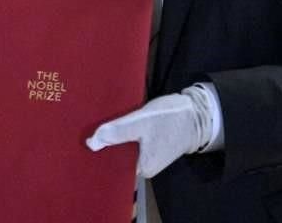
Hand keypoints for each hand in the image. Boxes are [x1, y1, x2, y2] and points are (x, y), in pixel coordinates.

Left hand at [86, 89, 210, 177]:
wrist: (197, 113)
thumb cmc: (170, 119)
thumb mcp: (139, 123)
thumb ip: (116, 133)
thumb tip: (91, 144)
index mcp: (143, 168)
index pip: (113, 165)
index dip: (99, 154)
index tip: (84, 142)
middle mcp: (146, 167)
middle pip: (117, 156)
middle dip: (106, 144)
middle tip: (89, 129)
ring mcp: (149, 156)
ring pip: (124, 147)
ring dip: (115, 137)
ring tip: (98, 126)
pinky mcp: (151, 145)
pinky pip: (132, 141)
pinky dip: (124, 134)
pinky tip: (115, 125)